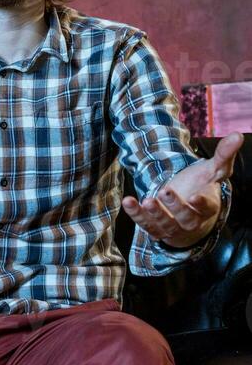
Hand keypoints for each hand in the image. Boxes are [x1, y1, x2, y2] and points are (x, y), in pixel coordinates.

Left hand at [121, 132, 243, 248]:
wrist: (187, 208)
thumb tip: (237, 135)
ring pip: (165, 225)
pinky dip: (136, 214)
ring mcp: (173, 227)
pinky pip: (146, 225)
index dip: (201, 203)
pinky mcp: (156, 229)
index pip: (207, 208)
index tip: (195, 196)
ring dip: (154, 214)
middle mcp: (191, 221)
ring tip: (146, 199)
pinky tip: (128, 201)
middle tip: (165, 191)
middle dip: (175, 206)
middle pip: (185, 218)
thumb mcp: (213, 170)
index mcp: (208, 207)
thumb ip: (224, 155)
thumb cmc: (201, 186)